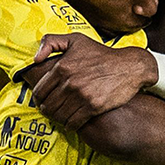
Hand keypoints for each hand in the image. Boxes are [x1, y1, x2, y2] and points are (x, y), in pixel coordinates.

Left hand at [30, 33, 155, 129]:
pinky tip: (71, 122)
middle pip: (47, 106)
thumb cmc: (101, 53)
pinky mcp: (93, 107)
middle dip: (47, 110)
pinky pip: (72, 123)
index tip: (41, 101)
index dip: (38, 99)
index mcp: (62, 66)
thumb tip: (35, 60)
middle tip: (50, 110)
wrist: (129, 66)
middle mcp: (69, 82)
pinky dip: (69, 125)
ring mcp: (81, 95)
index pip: (40, 91)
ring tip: (60, 116)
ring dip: (57, 118)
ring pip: (58, 116)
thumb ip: (51, 42)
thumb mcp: (75, 39)